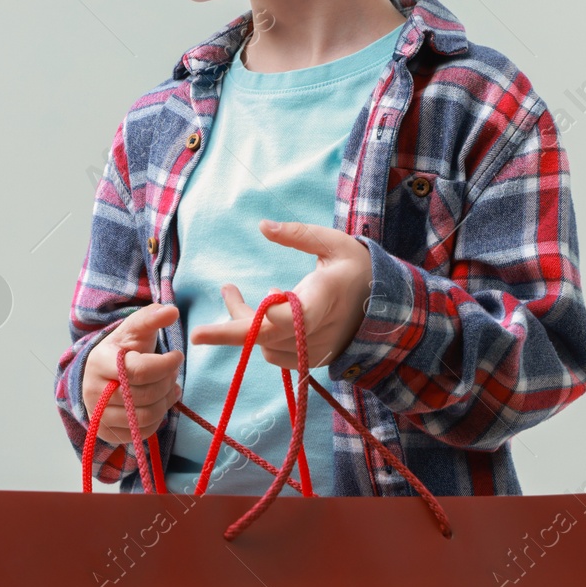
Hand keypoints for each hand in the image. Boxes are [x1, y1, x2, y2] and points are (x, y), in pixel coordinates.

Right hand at [83, 303, 183, 443]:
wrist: (102, 374)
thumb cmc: (123, 350)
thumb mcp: (135, 330)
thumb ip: (152, 318)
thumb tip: (171, 311)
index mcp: (99, 362)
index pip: (139, 370)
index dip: (166, 364)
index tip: (177, 355)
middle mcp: (93, 392)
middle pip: (145, 395)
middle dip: (168, 382)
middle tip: (173, 371)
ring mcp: (98, 416)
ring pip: (146, 416)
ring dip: (166, 401)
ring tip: (170, 386)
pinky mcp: (107, 433)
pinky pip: (142, 433)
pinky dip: (157, 418)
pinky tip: (159, 402)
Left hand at [189, 220, 372, 371]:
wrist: (389, 307)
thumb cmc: (358, 268)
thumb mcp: (333, 242)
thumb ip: (298, 235)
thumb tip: (262, 226)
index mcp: (322, 298)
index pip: (280, 318)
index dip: (243, 322)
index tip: (205, 324)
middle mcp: (318, 331)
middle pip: (264, 339)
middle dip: (228, 333)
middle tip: (196, 333)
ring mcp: (315, 350)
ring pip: (265, 346)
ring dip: (244, 323)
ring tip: (233, 292)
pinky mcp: (312, 360)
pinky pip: (275, 354)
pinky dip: (261, 336)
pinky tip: (266, 309)